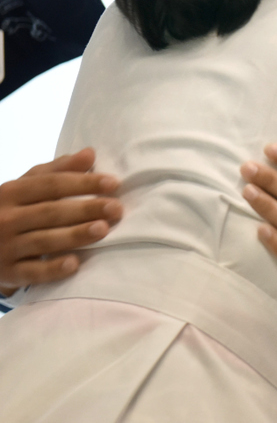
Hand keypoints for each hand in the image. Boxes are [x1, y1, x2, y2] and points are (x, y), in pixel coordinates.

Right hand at [0, 148, 121, 294]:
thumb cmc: (12, 209)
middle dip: (85, 209)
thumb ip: (58, 170)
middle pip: (50, 212)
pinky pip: (31, 272)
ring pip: (43, 240)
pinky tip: (75, 264)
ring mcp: (4, 247)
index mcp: (11, 192)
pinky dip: (52, 269)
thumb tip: (90, 153)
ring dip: (74, 235)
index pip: (51, 184)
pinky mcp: (7, 273)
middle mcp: (5, 218)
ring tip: (103, 229)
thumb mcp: (26, 185)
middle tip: (116, 208)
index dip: (83, 183)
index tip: (113, 183)